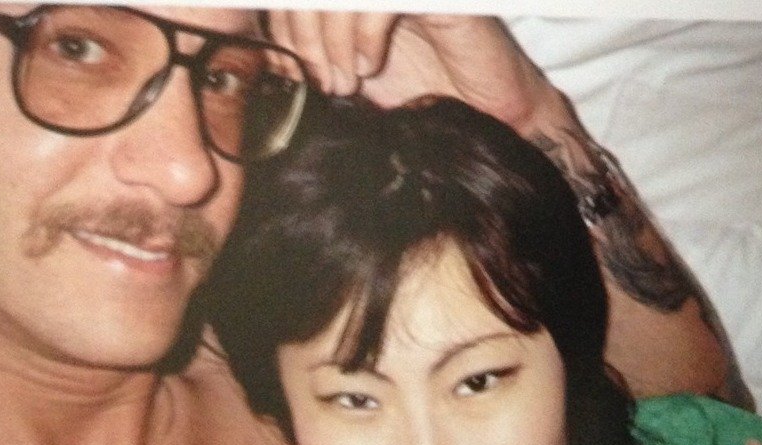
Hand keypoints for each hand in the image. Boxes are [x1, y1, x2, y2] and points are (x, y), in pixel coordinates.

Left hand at [266, 12, 565, 132]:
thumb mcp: (356, 84)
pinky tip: (370, 66)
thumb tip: (271, 70)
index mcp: (352, 1)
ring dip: (330, 39)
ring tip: (344, 80)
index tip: (292, 74)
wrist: (490, 115)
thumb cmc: (425, 99)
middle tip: (317, 80)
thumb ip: (317, 66)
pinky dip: (364, 34)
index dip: (281, 30)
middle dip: (300, 35)